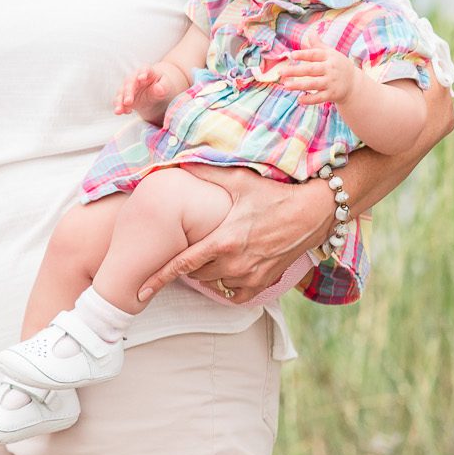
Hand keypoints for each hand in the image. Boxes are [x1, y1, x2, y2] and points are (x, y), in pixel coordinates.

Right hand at [114, 65, 172, 115]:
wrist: (156, 90)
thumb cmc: (162, 85)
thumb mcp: (166, 85)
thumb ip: (163, 86)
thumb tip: (158, 88)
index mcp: (147, 71)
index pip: (145, 70)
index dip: (143, 73)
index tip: (142, 78)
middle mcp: (135, 77)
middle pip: (130, 82)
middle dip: (128, 92)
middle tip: (128, 101)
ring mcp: (128, 87)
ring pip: (121, 92)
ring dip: (119, 101)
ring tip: (119, 110)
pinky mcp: (125, 96)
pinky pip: (120, 101)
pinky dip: (120, 106)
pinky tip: (121, 112)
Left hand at [136, 167, 327, 304]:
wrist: (312, 212)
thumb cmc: (273, 194)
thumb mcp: (238, 180)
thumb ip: (205, 172)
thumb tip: (178, 160)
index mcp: (223, 241)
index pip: (182, 264)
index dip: (159, 277)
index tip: (140, 290)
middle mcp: (235, 263)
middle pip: (196, 275)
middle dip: (188, 264)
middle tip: (192, 247)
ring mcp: (252, 275)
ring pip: (215, 284)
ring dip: (208, 273)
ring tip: (212, 254)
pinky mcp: (265, 282)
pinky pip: (237, 294)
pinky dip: (229, 286)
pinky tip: (228, 271)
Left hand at [282, 45, 363, 106]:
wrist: (354, 83)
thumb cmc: (338, 65)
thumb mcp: (331, 53)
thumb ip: (319, 45)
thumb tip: (311, 32)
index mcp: (329, 57)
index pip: (315, 55)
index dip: (304, 55)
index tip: (292, 55)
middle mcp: (330, 70)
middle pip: (311, 70)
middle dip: (296, 71)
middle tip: (281, 72)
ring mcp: (331, 83)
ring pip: (313, 84)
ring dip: (299, 85)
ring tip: (285, 85)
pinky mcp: (332, 94)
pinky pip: (320, 98)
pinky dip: (310, 99)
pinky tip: (299, 99)